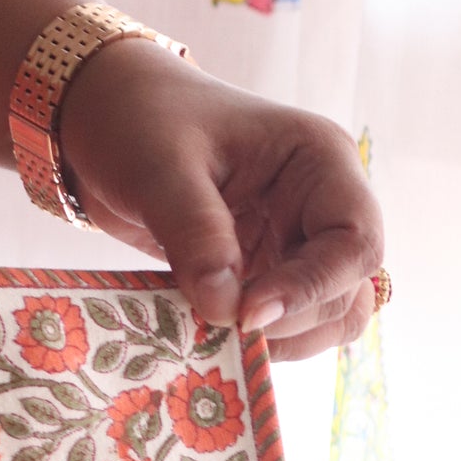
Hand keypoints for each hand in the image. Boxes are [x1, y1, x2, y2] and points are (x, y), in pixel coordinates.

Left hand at [59, 37, 384, 360]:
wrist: (106, 119)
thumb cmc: (139, 121)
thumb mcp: (161, 169)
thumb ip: (197, 235)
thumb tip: (228, 312)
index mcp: (318, 161)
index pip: (355, 241)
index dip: (312, 288)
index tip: (247, 314)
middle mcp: (320, 205)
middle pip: (347, 290)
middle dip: (290, 320)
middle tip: (220, 328)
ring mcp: (295, 243)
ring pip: (327, 316)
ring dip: (282, 340)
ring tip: (215, 335)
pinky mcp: (264, 274)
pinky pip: (285, 324)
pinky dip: (256, 341)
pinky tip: (208, 334)